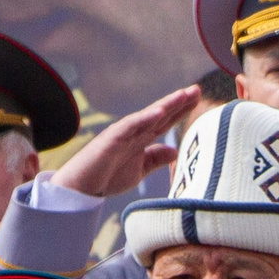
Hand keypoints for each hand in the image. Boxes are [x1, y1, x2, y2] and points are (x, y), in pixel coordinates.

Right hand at [50, 84, 200, 198]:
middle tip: (197, 89)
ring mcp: (122, 134)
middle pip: (159, 114)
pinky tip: (159, 112)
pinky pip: (129, 127)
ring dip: (165, 105)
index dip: (181, 110)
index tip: (197, 98)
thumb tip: (174, 151)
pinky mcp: (110, 140)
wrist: (81, 189)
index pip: (165, 121)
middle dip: (178, 102)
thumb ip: (155, 159)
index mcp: (141, 139)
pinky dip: (144, 118)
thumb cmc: (107, 177)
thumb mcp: (139, 169)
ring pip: (147, 116)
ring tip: (183, 95)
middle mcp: (133, 133)